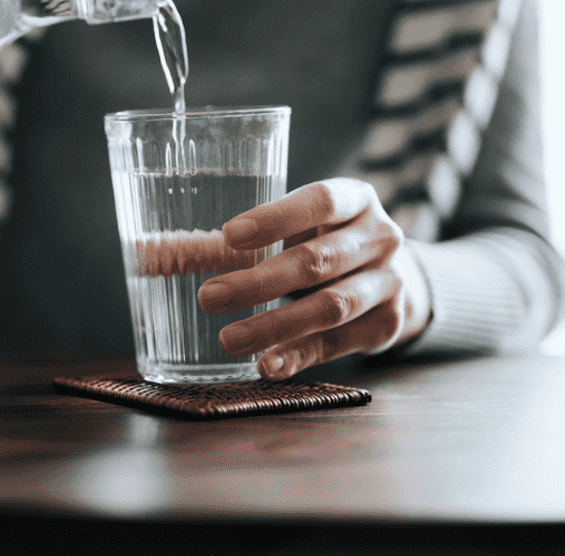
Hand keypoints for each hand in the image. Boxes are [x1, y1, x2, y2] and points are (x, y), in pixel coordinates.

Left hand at [197, 178, 431, 379]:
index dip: (276, 219)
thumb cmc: (328, 240)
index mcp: (357, 199)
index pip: (320, 202)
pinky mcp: (386, 325)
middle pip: (318, 261)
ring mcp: (389, 282)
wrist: (396, 277)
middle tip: (208, 297)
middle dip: (260, 282)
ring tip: (228, 339)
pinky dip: (299, 356)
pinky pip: (337, 343)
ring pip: (330, 306)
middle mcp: (381, 237)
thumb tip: (168, 254)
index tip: (229, 236)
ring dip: (275, 326)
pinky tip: (265, 365)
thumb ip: (248, 238)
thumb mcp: (303, 225)